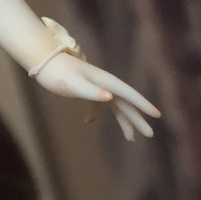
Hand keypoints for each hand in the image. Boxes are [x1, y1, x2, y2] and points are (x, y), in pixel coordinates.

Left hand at [35, 52, 160, 141]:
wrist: (43, 60)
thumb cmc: (58, 72)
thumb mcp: (74, 84)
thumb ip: (92, 92)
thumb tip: (110, 98)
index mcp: (106, 82)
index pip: (130, 95)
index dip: (143, 105)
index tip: (157, 115)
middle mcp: (105, 84)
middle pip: (126, 104)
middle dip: (138, 119)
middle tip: (150, 135)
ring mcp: (96, 87)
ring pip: (116, 106)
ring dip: (123, 121)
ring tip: (132, 139)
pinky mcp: (85, 89)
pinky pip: (97, 104)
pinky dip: (95, 114)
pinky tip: (88, 122)